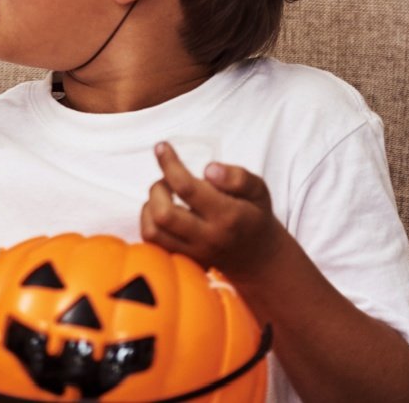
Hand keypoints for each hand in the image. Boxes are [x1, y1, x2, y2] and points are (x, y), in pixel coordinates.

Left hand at [140, 142, 284, 283]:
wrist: (259, 257)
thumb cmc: (254, 215)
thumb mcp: (258, 190)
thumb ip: (237, 177)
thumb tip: (209, 169)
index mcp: (228, 215)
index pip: (187, 188)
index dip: (169, 164)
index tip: (161, 147)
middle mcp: (208, 237)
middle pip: (164, 214)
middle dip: (157, 188)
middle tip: (168, 180)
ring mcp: (194, 252)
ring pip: (152, 232)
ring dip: (150, 207)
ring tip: (164, 197)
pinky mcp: (183, 260)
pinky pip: (153, 244)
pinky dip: (149, 223)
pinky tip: (162, 212)